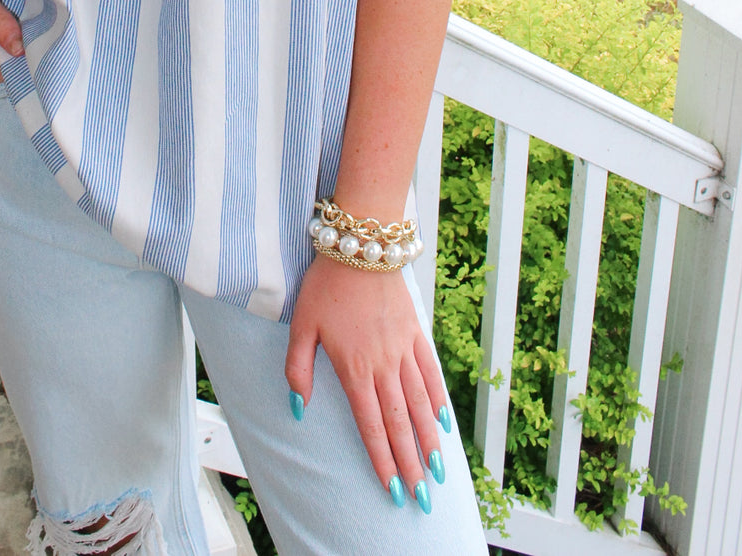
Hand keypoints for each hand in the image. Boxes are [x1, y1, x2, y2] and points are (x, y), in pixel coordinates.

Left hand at [284, 254, 446, 509]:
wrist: (361, 245)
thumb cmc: (324, 285)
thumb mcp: (301, 326)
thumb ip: (299, 369)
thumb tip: (298, 408)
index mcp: (354, 368)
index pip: (371, 425)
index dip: (382, 459)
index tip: (392, 489)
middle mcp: (383, 365)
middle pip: (400, 422)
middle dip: (411, 462)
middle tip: (422, 496)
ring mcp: (403, 349)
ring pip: (421, 403)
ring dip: (429, 439)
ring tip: (437, 470)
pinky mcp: (415, 332)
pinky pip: (430, 372)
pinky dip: (438, 399)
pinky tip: (443, 421)